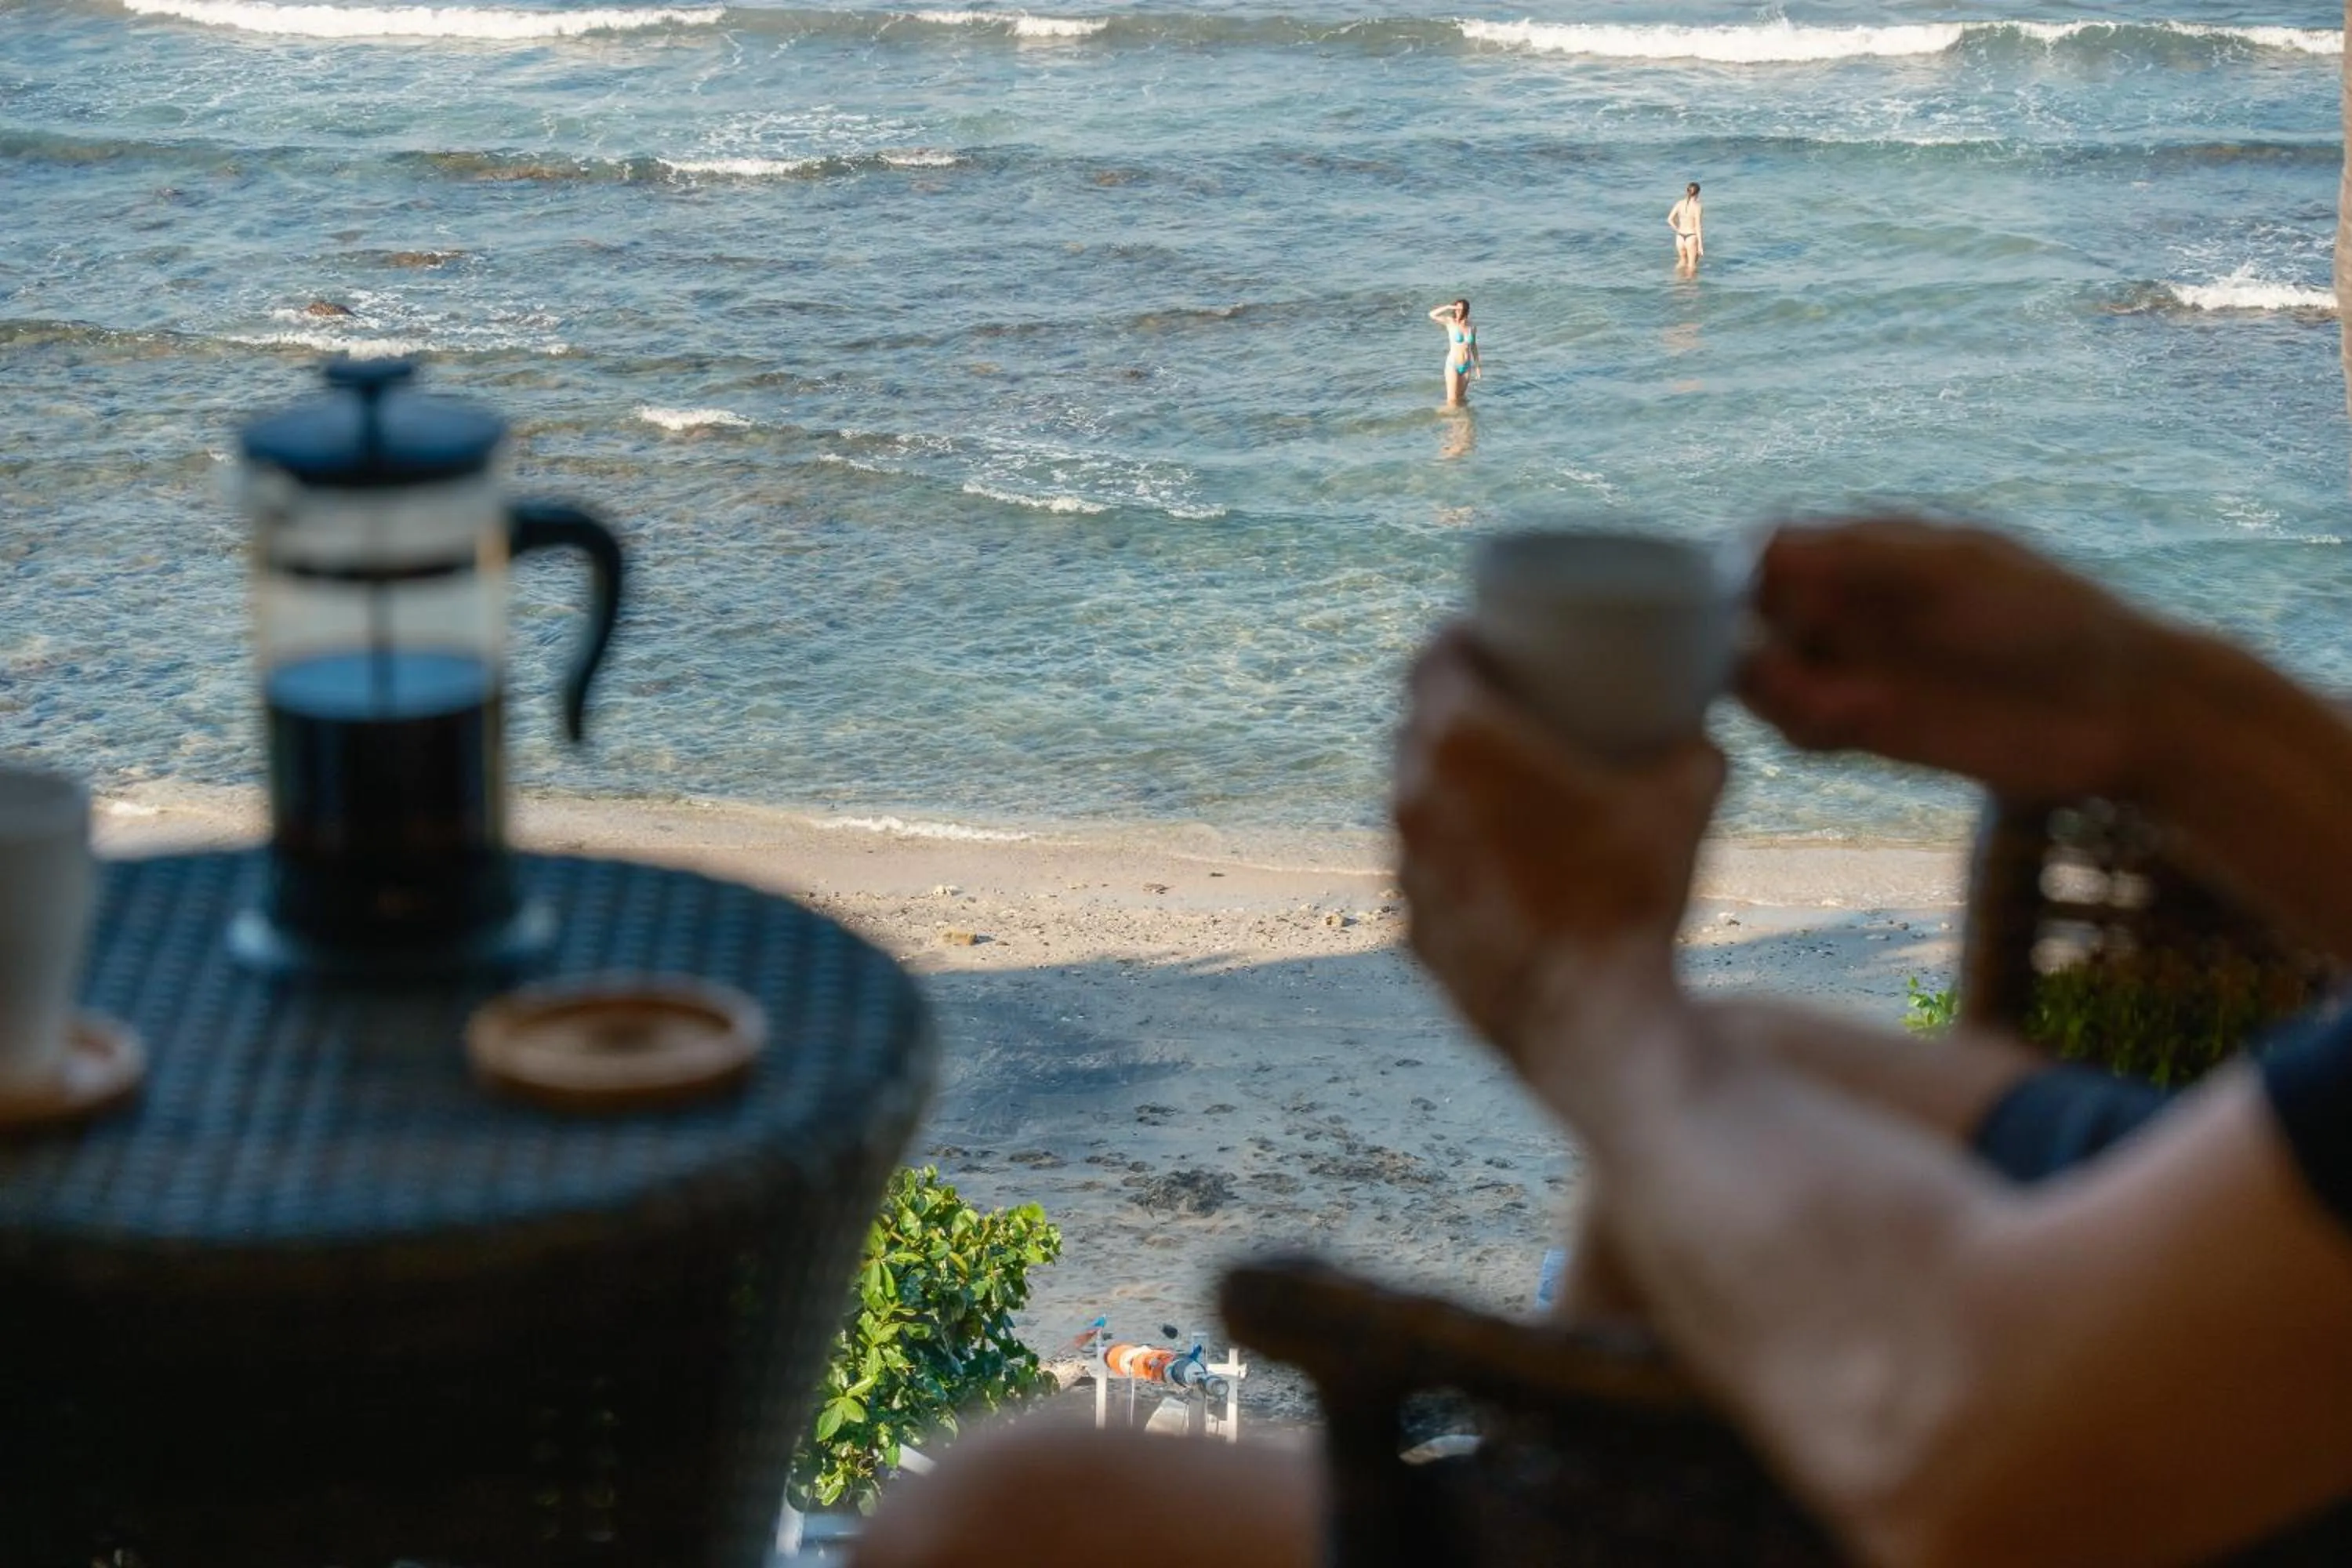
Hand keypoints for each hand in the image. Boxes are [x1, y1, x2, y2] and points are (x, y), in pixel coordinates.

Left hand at [1393, 628, 1721, 1077]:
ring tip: (1496, 781)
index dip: (1459, 637)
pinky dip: (1450, 851)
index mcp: (1460, 742)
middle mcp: (1412, 796)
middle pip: (1414, 724)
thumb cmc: (1635, 898)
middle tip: (1504, 702)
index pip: (1432, 657)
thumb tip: (1701, 732)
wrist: (1592, 1021)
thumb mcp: (1688, 799)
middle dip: (1452, 704)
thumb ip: (1695, 746)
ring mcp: (1405, 867)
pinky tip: (1488, 859)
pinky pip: (1422, 868)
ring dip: (1444, 780)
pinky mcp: (1411, 927)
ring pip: (1410, 797)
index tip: (1489, 636)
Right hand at [1741, 517, 2165, 801]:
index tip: (1730, 598)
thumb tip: (1759, 545)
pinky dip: (1805, 728)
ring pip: (1766, 680)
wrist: (2118, 709)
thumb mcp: (1954, 570)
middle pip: (1751, 618)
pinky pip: (1803, 730)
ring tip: (1830, 703)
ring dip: (1773, 693)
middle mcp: (1849, 608)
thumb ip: (1860, 559)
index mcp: (1866, 553)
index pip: (1768, 553)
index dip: (1734, 573)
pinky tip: (1849, 725)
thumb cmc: (2047, 617)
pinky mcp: (1869, 731)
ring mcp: (1856, 670)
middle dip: (1742, 639)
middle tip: (1776, 663)